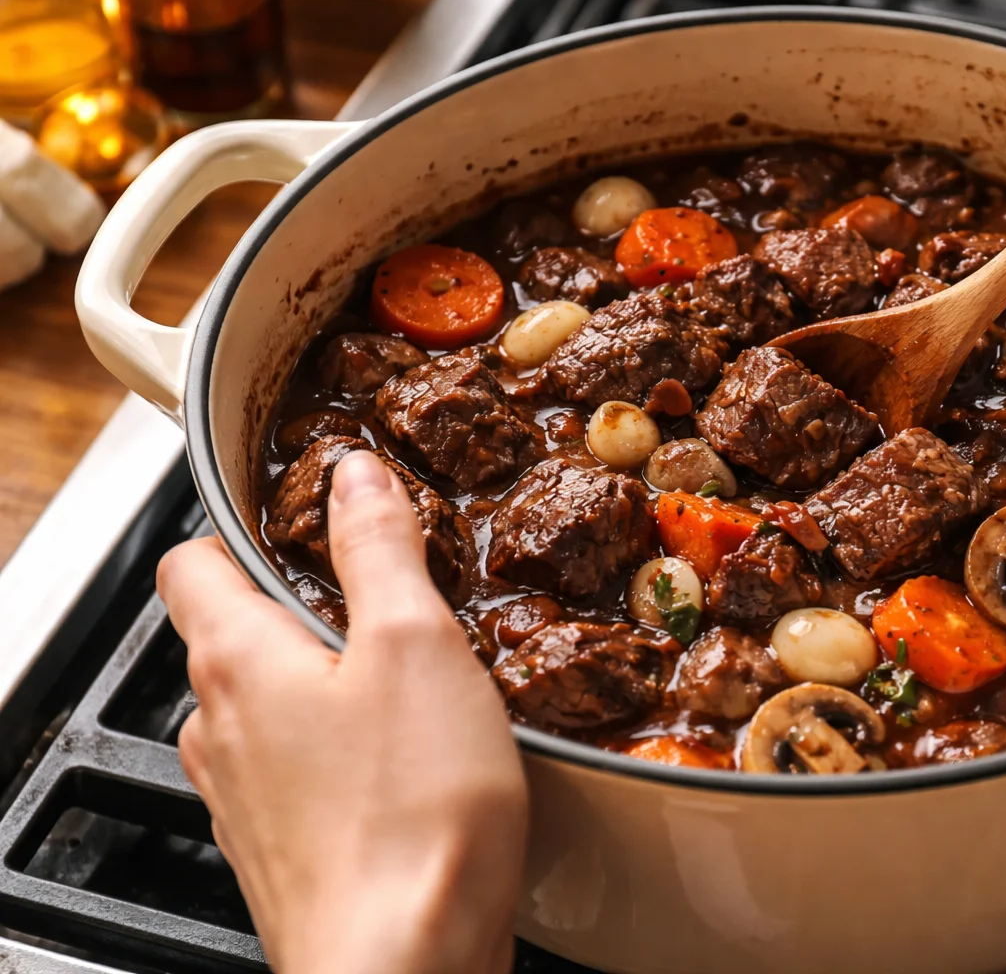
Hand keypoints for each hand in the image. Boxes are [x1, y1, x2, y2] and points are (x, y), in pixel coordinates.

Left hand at [158, 451, 525, 973]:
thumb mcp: (414, 643)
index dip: (241, 526)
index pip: (191, 560)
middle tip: (394, 600)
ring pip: (273, 708)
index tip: (304, 516)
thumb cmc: (408, 816)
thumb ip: (378, 547)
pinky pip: (302, 773)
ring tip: (417, 683)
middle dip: (306, 607)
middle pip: (237, 634)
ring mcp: (246, 797)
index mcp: (237, 660)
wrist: (407, 966)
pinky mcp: (286, 850)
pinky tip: (414, 764)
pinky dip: (345, 752)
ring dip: (332, 685)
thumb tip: (354, 475)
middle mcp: (220, 728)